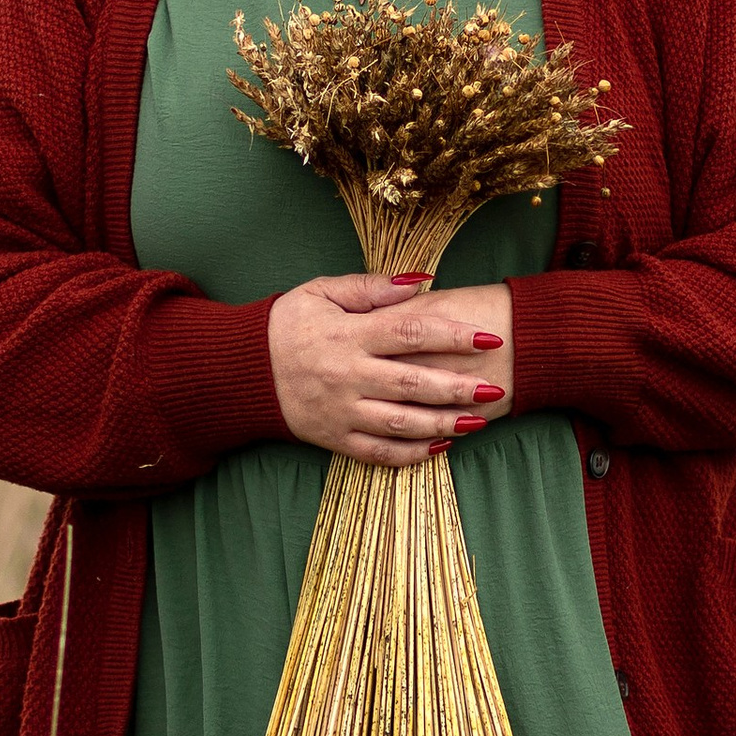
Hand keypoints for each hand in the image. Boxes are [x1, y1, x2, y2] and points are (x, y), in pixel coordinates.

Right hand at [267, 275, 515, 467]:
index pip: (410, 332)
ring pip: (400, 423)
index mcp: (348, 335)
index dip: (453, 335)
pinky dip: (411, 454)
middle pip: (412, 383)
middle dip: (458, 388)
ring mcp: (340, 411)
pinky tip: (441, 446)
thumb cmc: (288, 324)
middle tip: (495, 388)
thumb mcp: (322, 292)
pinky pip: (377, 452)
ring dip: (443, 423)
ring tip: (479, 421)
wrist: (240, 369)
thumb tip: (422, 281)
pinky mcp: (333, 438)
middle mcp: (347, 375)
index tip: (488, 337)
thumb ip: (372, 287)